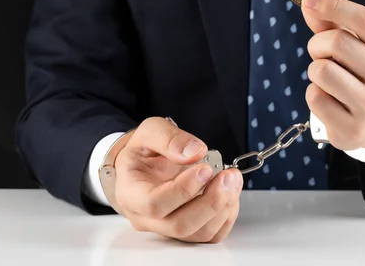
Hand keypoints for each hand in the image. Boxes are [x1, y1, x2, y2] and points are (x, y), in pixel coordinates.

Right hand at [113, 117, 242, 242]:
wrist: (145, 164)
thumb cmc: (144, 152)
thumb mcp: (150, 131)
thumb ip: (169, 138)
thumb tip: (195, 152)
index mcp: (132, 193)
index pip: (154, 204)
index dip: (183, 190)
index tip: (205, 169)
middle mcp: (147, 217)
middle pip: (180, 224)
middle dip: (211, 201)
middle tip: (228, 176)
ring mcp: (168, 227)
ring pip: (200, 232)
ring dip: (224, 207)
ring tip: (232, 179)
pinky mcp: (188, 229)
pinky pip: (211, 233)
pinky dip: (227, 215)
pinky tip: (230, 191)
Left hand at [301, 0, 364, 152]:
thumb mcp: (364, 48)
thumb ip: (336, 23)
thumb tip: (308, 3)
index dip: (334, 6)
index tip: (311, 0)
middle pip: (337, 42)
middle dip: (319, 44)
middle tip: (322, 54)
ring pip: (321, 70)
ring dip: (315, 70)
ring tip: (328, 78)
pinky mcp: (351, 129)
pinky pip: (314, 97)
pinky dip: (314, 93)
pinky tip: (329, 99)